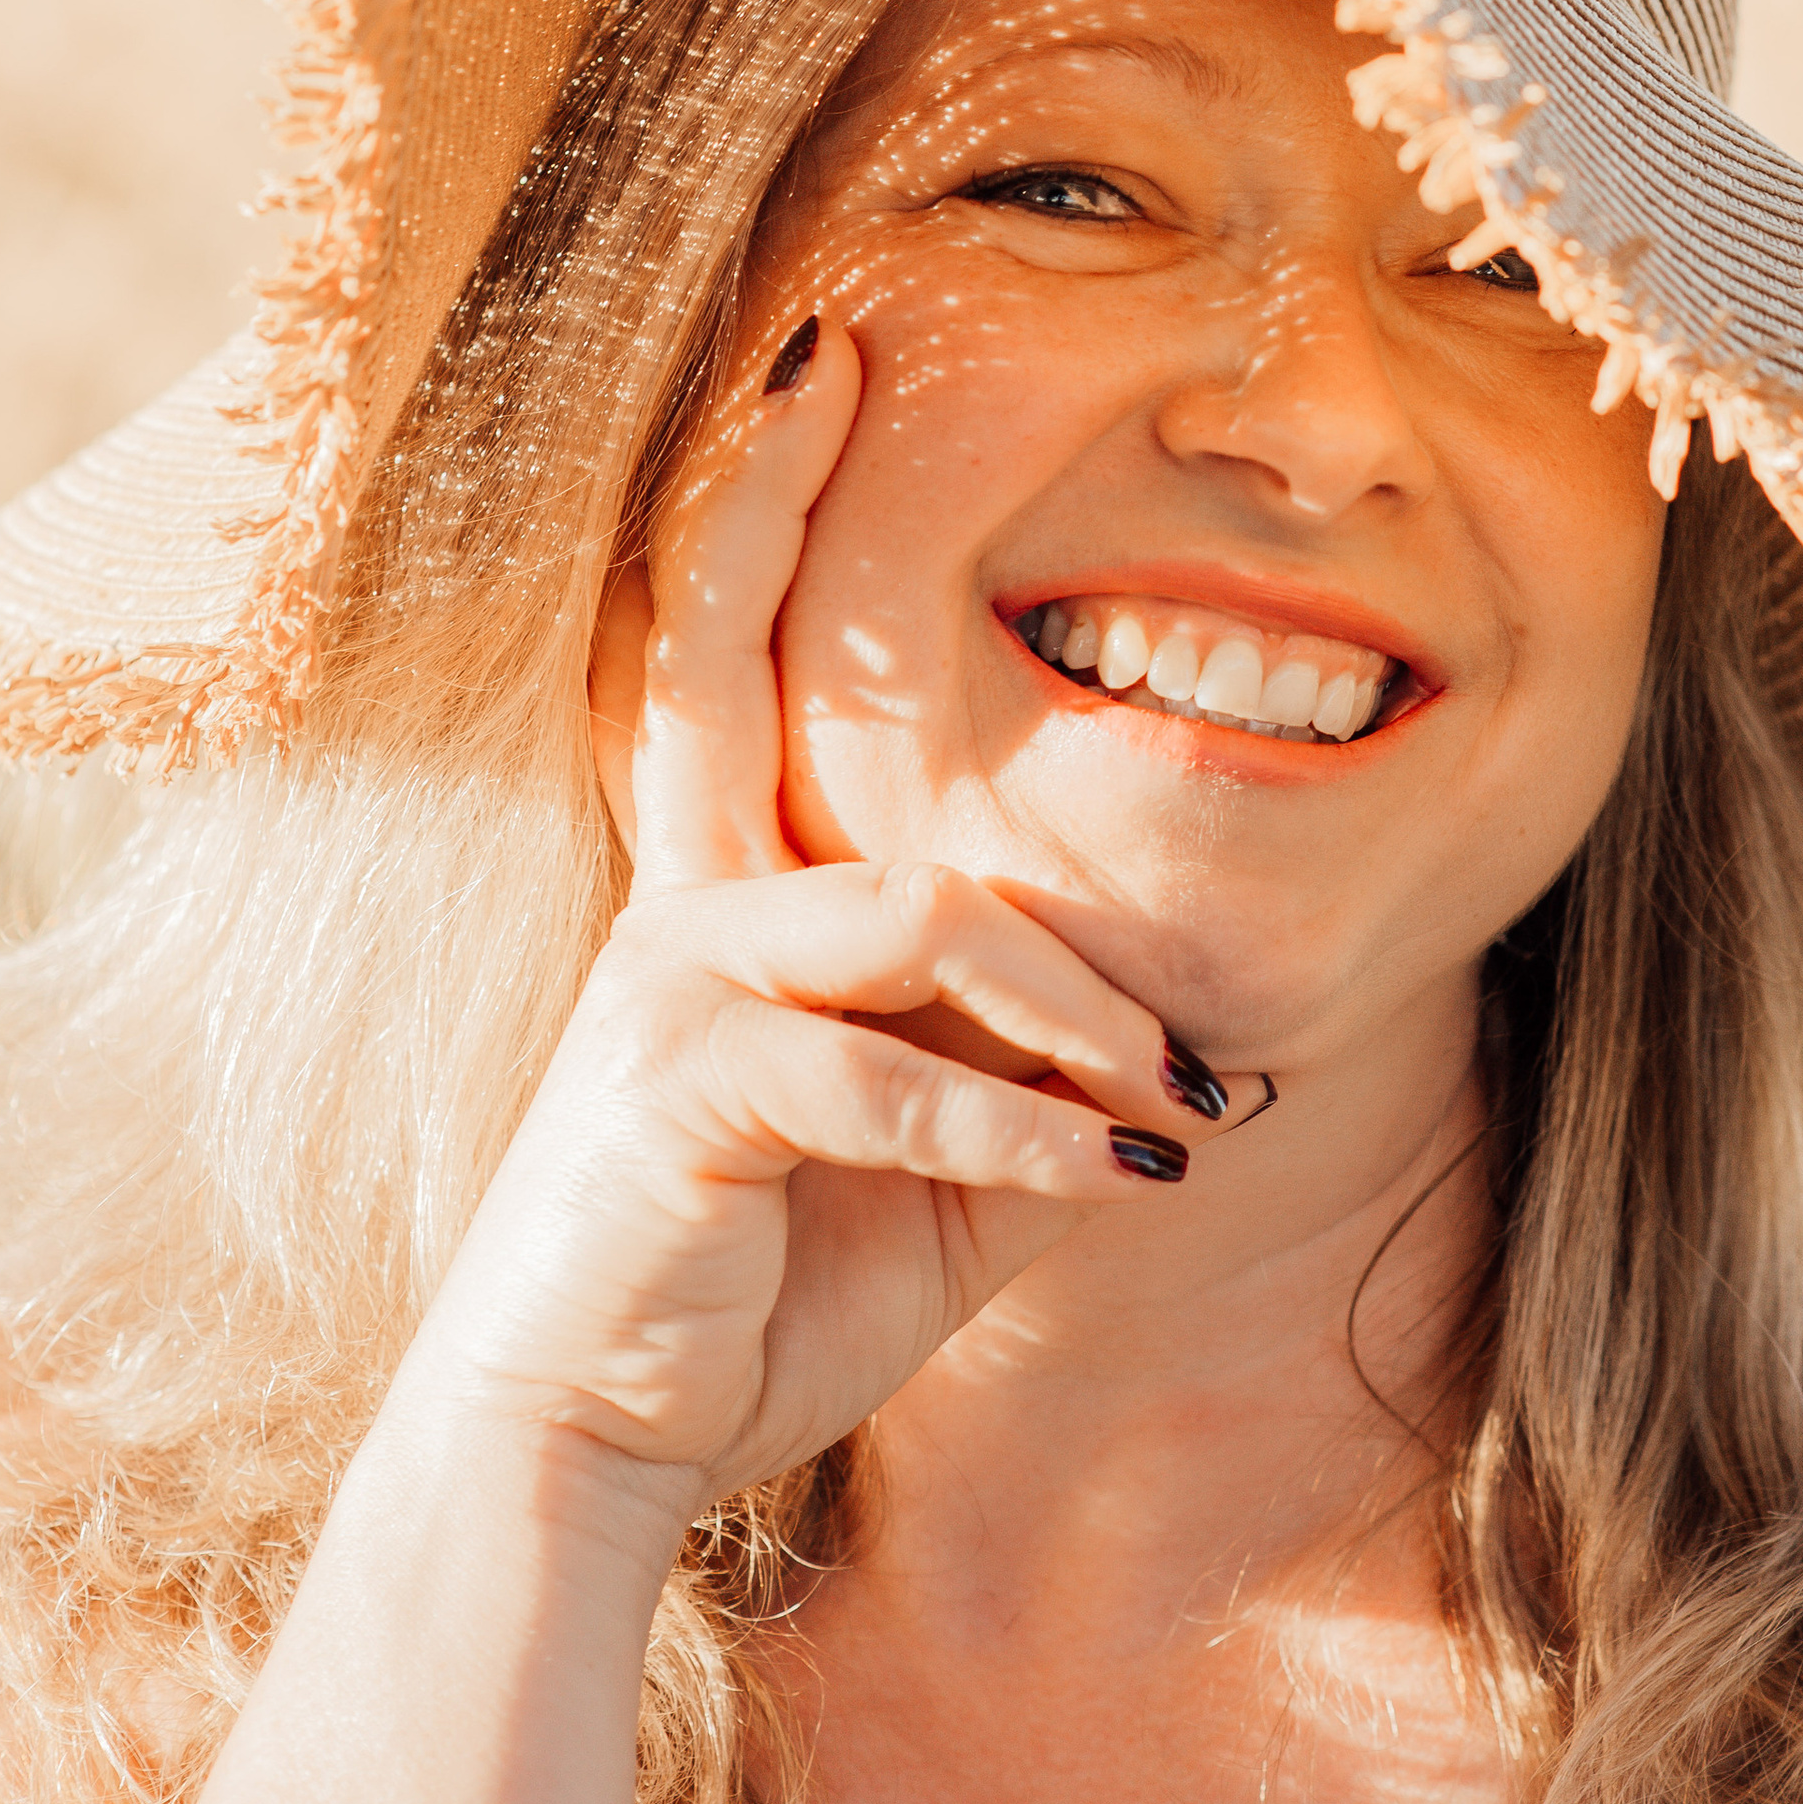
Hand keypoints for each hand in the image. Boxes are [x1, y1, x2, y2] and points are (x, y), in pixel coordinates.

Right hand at [399, 318, 1212, 1548]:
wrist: (593, 1451)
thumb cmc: (761, 1292)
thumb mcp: (932, 1173)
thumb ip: (1029, 1082)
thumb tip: (1209, 1063)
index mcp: (733, 896)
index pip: (736, 664)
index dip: (760, 506)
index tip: (817, 361)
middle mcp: (686, 902)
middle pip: (717, 656)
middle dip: (767, 494)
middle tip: (831, 352)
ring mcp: (672, 984)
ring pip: (922, 912)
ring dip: (1077, 1006)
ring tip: (1183, 1100)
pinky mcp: (679, 1088)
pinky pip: (890, 1072)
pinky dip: (1020, 1125)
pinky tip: (1113, 1178)